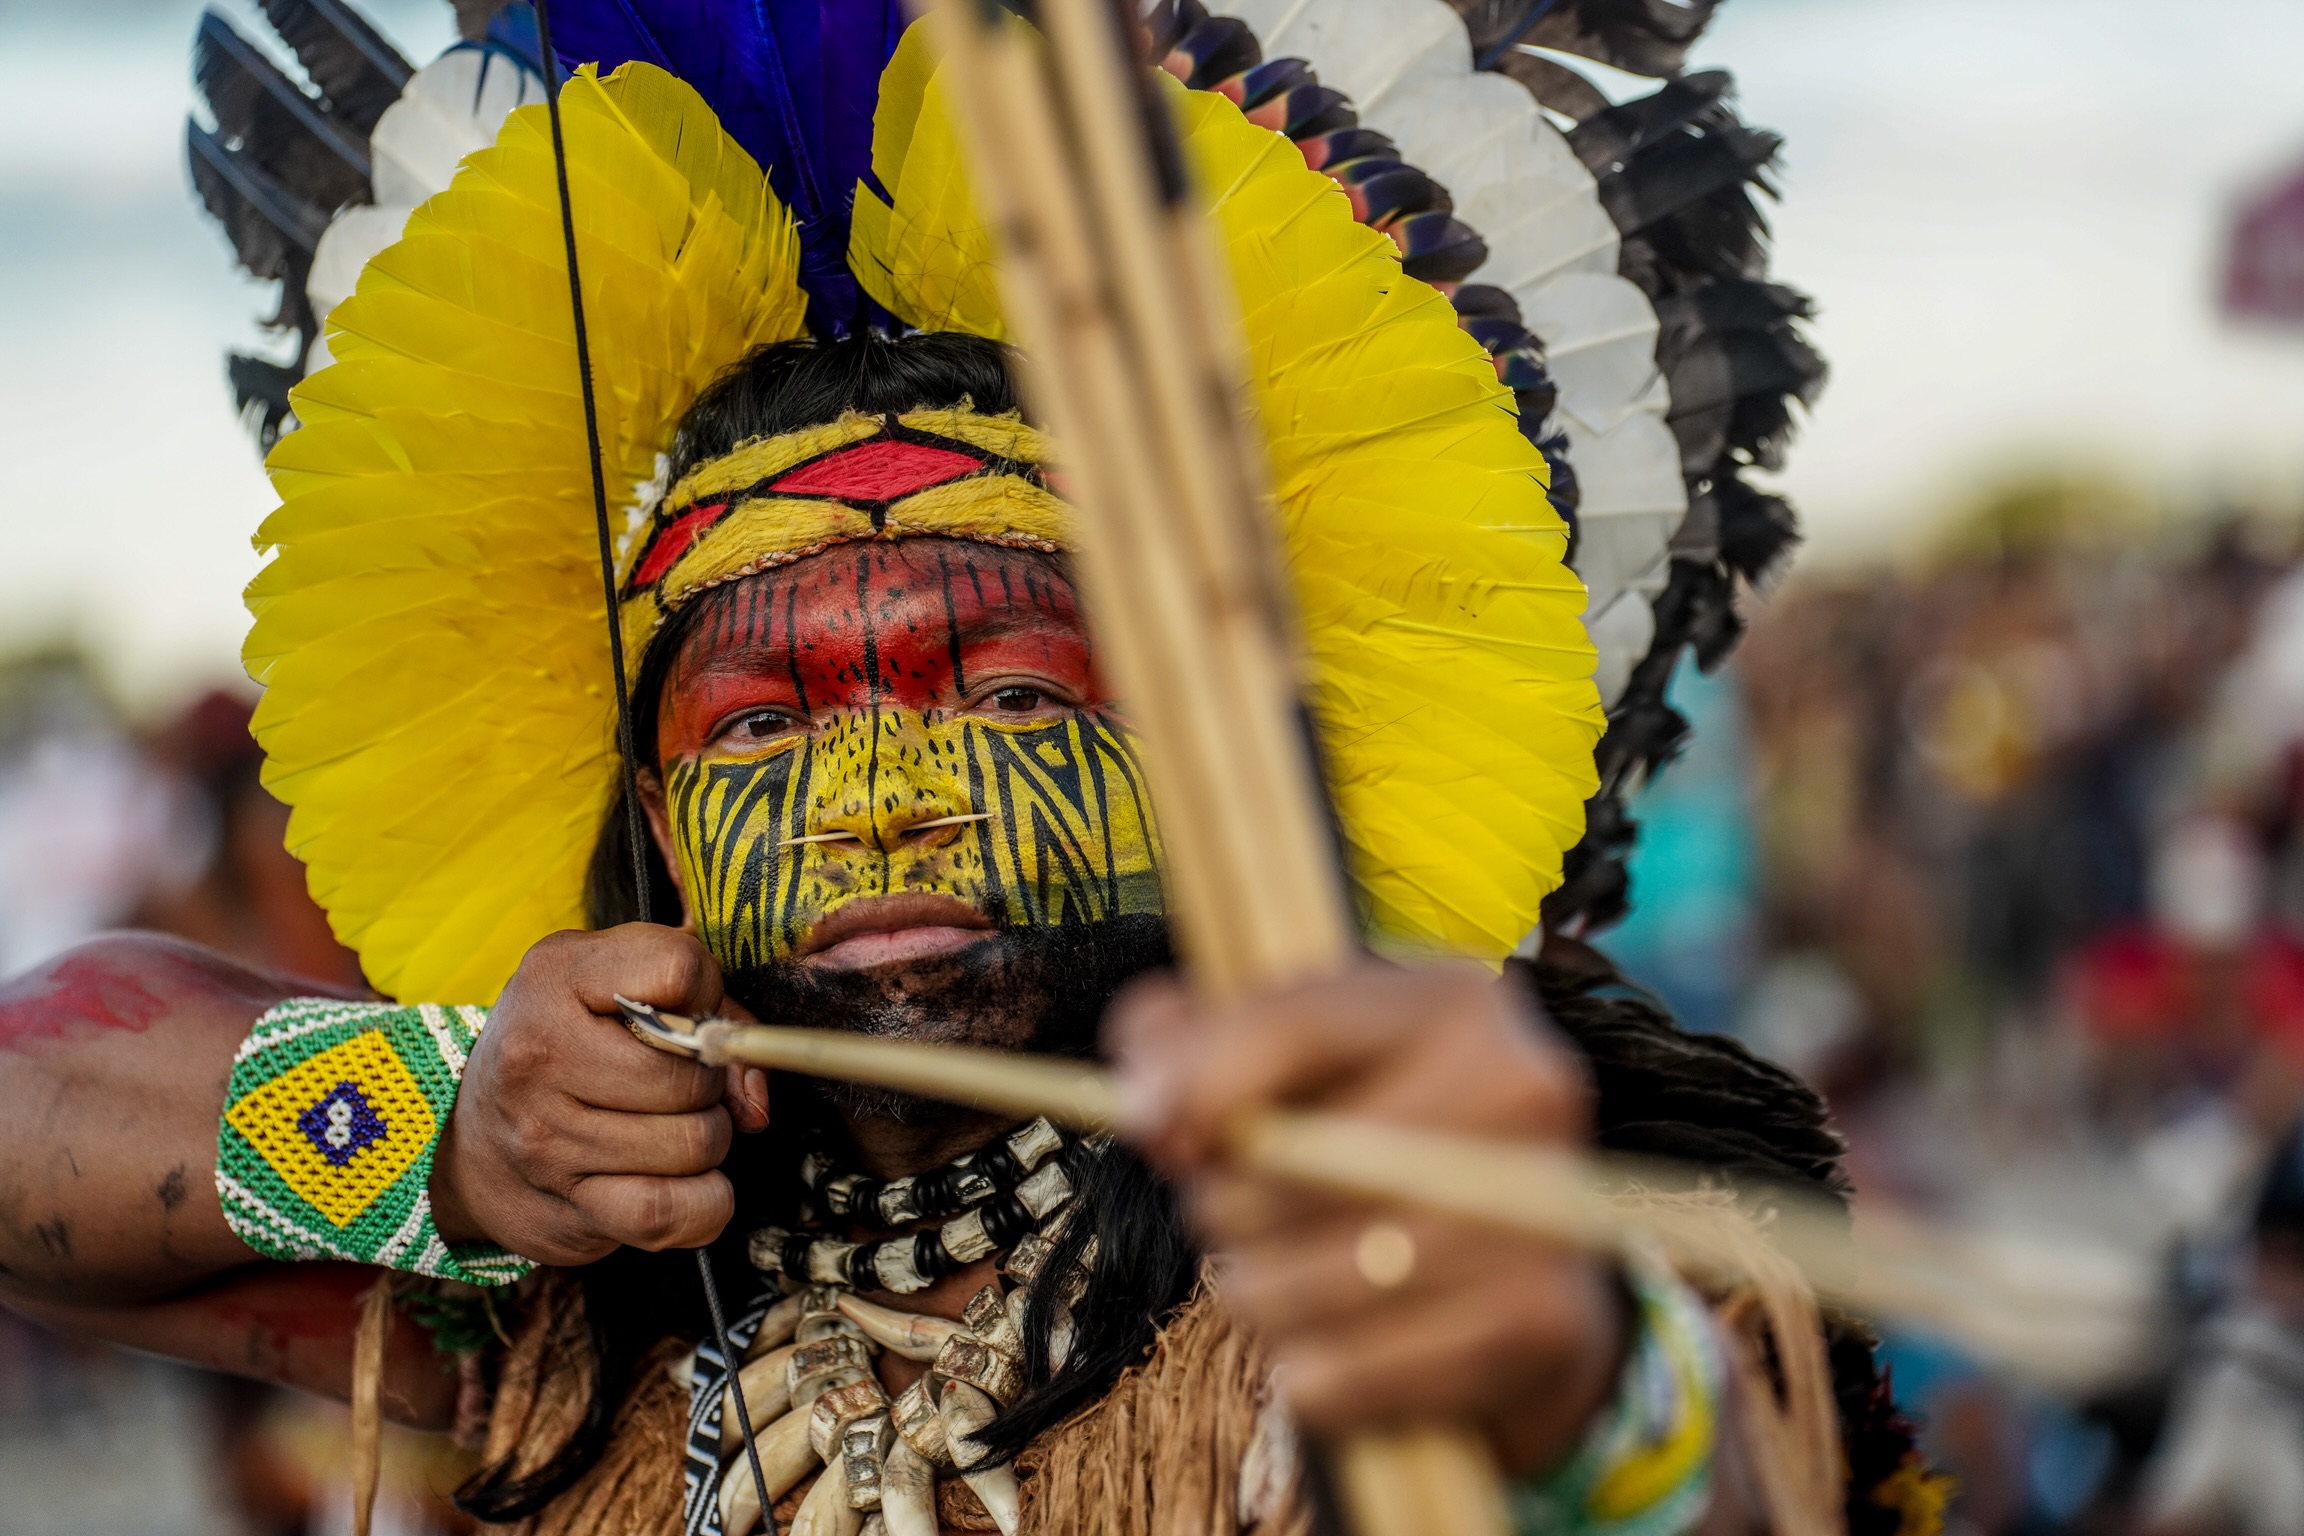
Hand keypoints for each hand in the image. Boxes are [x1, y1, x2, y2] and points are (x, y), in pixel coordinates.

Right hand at [429, 925, 770, 1264]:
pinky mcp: (566, 1205)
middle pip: (692, 1075)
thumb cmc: (564, 1046)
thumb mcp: (616, 987)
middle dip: (710, 1085)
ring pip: (693, 1144)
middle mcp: (540, 1054)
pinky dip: (704, 1204)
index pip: (679, 970)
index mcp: (557, 977)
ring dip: (708, 1140)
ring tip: (675, 1127)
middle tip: (682, 1087)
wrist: (466, 1138)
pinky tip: (690, 1183)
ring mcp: (547, 1138)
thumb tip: (753, 1097)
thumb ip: (707, 1012)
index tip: (687, 1017)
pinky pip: (667, 1213)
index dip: (706, 999)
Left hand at [1109, 961, 1627, 1478]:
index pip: (1295, 1024)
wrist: (1529, 1273)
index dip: (1199, 1080)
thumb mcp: (1297, 1065)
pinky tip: (1328, 1348)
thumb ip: (1193, 1043)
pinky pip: (1356, 1374)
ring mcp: (1546, 1208)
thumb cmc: (1381, 1145)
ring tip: (1274, 1283)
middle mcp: (1522, 1089)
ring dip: (1260, 1298)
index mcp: (1455, 1001)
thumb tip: (1151, 1103)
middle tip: (1234, 1219)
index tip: (1152, 1127)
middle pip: (1298, 1164)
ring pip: (1319, 1281)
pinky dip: (1312, 1377)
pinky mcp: (1548, 1322)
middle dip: (1228, 1206)